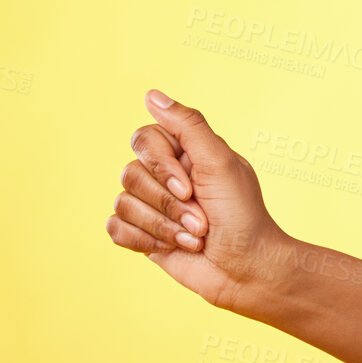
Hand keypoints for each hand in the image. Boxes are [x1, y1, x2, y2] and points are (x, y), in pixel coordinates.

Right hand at [106, 90, 293, 314]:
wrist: (246, 268)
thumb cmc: (242, 215)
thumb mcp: (221, 162)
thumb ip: (188, 125)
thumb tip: (152, 94)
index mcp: (187, 152)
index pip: (145, 138)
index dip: (162, 164)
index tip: (191, 186)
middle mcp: (166, 174)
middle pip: (131, 172)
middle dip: (167, 203)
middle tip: (201, 219)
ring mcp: (152, 204)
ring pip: (123, 202)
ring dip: (163, 225)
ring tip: (194, 236)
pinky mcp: (142, 234)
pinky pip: (115, 228)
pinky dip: (145, 240)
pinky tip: (173, 247)